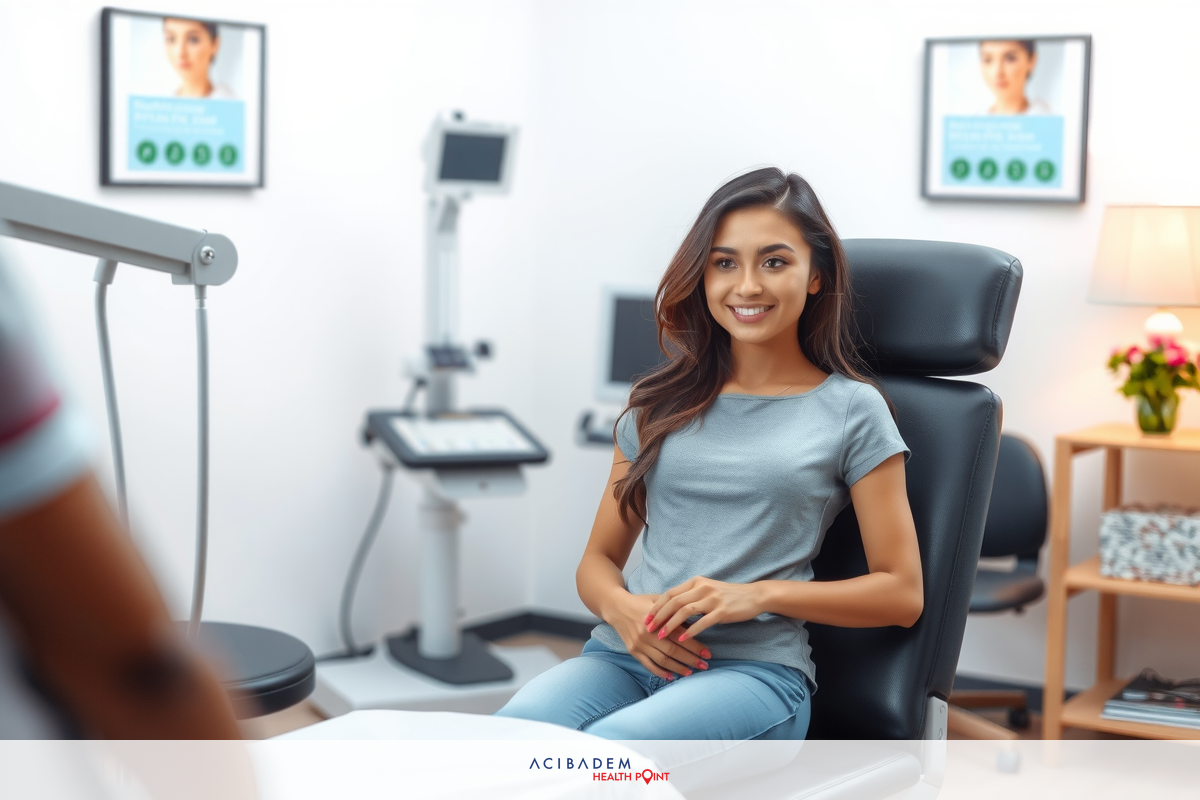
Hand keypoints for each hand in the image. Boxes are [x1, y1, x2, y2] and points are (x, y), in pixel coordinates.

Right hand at [607, 593, 710, 679]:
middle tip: (704, 665)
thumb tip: (696, 621)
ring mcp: (639, 644)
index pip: (680, 636)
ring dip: (678, 668)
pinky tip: (670, 676)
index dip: (695, 646)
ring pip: (662, 660)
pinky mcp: (633, 651)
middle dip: (690, 659)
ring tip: (690, 672)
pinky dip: (660, 672)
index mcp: (657, 620)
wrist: (617, 607)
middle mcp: (647, 634)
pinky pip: (648, 665)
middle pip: (673, 650)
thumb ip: (675, 611)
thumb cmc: (642, 602)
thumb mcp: (659, 601)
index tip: (707, 653)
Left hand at [646, 576, 762, 642]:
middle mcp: (702, 588)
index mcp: (696, 582)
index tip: (646, 617)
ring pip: (685, 611)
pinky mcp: (722, 611)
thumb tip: (672, 606)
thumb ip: (691, 595)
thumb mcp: (707, 590)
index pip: (670, 593)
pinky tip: (682, 639)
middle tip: (648, 628)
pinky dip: (690, 631)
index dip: (657, 606)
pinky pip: (702, 622)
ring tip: (660, 636)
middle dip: (659, 616)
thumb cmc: (728, 595)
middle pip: (674, 602)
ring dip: (670, 624)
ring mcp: (712, 599)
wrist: (753, 596)